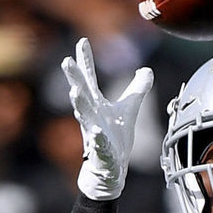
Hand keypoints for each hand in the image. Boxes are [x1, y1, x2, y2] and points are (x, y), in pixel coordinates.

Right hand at [61, 37, 152, 200]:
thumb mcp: (128, 110)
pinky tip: (97, 132)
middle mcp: (92, 117)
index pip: (89, 80)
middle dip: (74, 77)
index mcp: (96, 105)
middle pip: (82, 94)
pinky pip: (98, 144)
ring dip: (79, 104)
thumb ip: (136, 90)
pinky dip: (97, 138)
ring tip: (74, 91)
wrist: (109, 170)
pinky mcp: (101, 152)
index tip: (82, 41)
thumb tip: (147, 70)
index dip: (85, 61)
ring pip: (84, 117)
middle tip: (66, 61)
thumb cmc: (115, 139)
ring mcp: (94, 134)